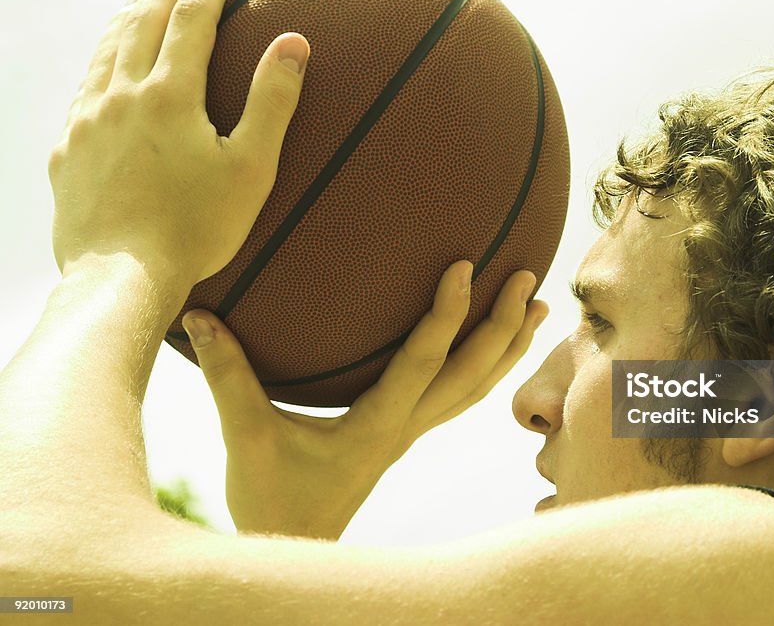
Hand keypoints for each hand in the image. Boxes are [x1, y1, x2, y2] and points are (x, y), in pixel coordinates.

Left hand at [49, 0, 308, 292]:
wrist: (122, 278)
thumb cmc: (196, 229)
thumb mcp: (251, 167)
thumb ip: (272, 101)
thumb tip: (294, 43)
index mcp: (169, 96)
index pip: (191, 20)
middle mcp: (120, 97)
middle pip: (141, 22)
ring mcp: (86, 123)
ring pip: (105, 50)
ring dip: (127, 16)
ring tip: (142, 1)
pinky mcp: (67, 152)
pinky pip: (83, 90)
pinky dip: (100, 62)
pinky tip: (106, 69)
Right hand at [183, 261, 548, 539]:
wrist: (295, 544)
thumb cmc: (272, 497)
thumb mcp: (247, 437)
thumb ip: (227, 376)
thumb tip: (198, 317)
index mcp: (376, 424)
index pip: (424, 361)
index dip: (448, 314)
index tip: (467, 266)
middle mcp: (406, 427)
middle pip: (471, 375)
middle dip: (504, 326)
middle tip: (528, 278)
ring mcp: (411, 433)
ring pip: (475, 388)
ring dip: (508, 347)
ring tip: (537, 307)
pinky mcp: (405, 434)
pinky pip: (458, 397)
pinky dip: (486, 368)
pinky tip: (493, 347)